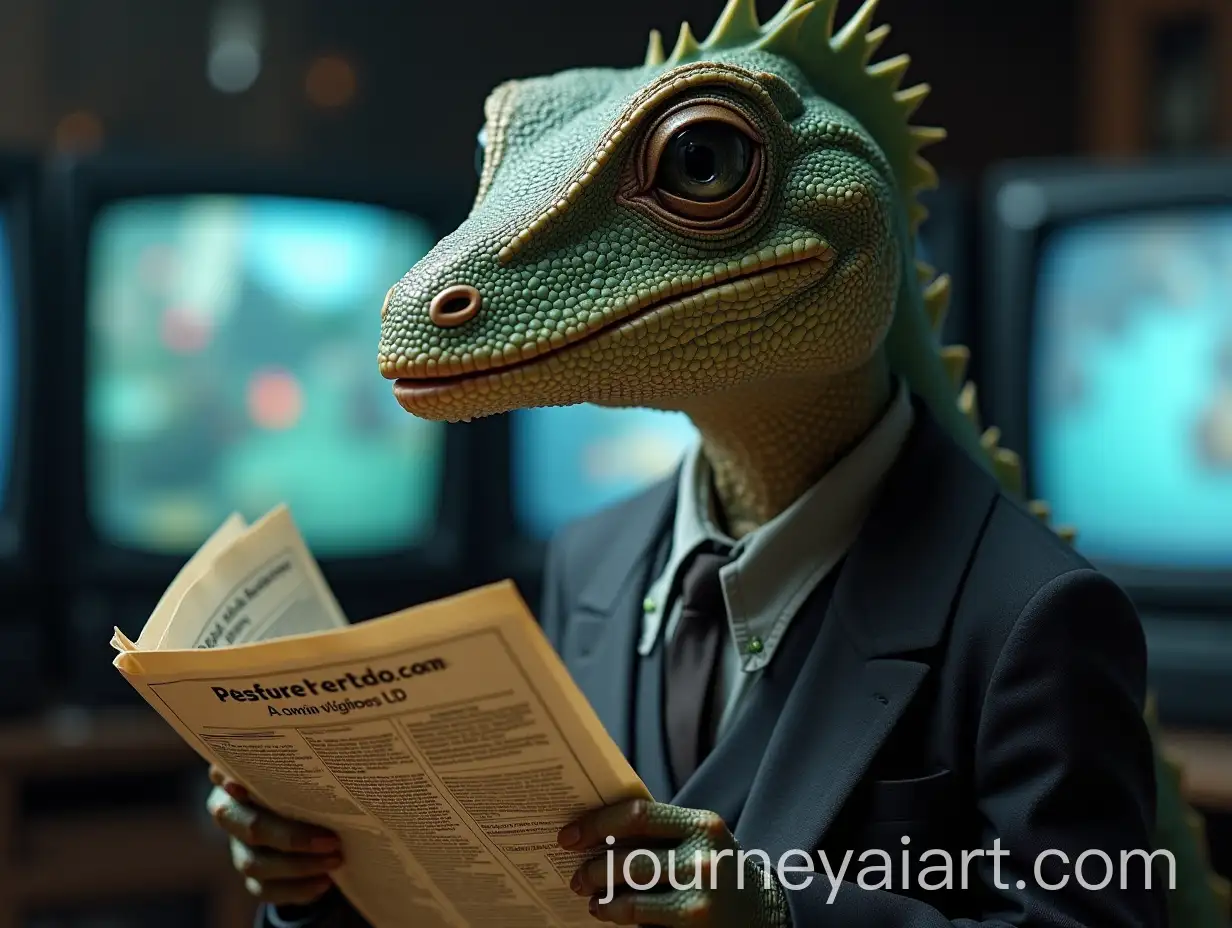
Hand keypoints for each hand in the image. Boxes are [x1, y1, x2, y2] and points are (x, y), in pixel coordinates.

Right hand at [206, 764, 343, 905]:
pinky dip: (297, 888)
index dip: (232, 781)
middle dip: (291, 837)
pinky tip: (324, 881)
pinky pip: (266, 889)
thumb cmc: (307, 782)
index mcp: (235, 779)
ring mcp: (238, 847)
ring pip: (255, 864)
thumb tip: (336, 754)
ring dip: (300, 865)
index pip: (226, 777)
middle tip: (332, 840)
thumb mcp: (303, 770)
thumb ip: (304, 765)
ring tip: (335, 859)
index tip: (245, 784)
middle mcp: (231, 813)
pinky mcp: (252, 876)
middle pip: (249, 827)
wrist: (315, 821)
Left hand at [558, 799, 788, 925]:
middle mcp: (704, 861)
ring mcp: (700, 900)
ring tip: (591, 899)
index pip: (637, 815)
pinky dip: (619, 919)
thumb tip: (594, 830)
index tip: (569, 836)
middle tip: (576, 877)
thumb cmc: (716, 868)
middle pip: (628, 860)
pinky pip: (643, 924)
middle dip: (593, 869)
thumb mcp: (698, 840)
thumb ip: (658, 832)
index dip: (596, 824)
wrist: (765, 914)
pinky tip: (610, 914)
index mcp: (702, 825)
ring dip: (602, 899)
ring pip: (631, 899)